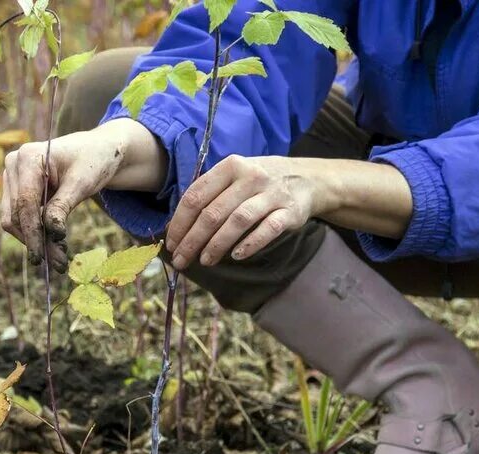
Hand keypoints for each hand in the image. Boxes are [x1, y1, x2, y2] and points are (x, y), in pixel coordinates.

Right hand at [1, 119, 167, 271]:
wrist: (97, 151)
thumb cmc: (93, 161)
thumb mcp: (82, 183)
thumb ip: (63, 206)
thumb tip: (51, 233)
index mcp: (28, 157)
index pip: (25, 203)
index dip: (33, 233)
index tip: (42, 258)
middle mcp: (13, 165)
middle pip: (17, 215)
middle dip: (36, 241)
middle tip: (59, 264)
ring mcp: (13, 178)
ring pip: (15, 220)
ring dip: (36, 241)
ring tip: (60, 257)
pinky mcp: (17, 190)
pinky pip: (22, 218)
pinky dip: (37, 233)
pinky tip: (56, 244)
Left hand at [165, 155, 338, 270]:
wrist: (307, 178)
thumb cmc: (259, 183)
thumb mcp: (234, 177)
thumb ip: (209, 195)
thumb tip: (177, 226)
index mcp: (230, 166)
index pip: (196, 196)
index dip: (180, 222)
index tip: (171, 244)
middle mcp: (251, 176)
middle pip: (213, 212)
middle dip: (193, 240)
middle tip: (182, 260)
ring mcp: (272, 194)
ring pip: (238, 221)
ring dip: (217, 244)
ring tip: (205, 260)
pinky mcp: (290, 212)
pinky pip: (268, 229)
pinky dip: (250, 244)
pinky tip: (236, 256)